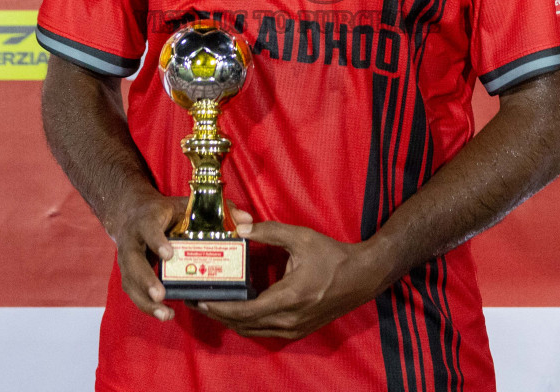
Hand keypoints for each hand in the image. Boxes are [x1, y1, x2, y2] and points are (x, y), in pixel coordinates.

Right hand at [110, 194, 252, 322]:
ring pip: (130, 280)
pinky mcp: (128, 273)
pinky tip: (164, 314)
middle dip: (145, 279)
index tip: (169, 255)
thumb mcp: (187, 205)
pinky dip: (146, 305)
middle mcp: (132, 239)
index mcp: (147, 219)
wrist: (132, 214)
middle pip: (133, 260)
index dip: (157, 241)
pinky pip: (133, 291)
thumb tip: (247, 221)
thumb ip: (218, 211)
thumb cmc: (166, 212)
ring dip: (144, 300)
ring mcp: (126, 258)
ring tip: (165, 313)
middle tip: (161, 295)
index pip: (149, 229)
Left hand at [195, 220, 383, 339]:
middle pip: (243, 324)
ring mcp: (294, 329)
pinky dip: (246, 324)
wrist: (362, 278)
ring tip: (212, 305)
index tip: (202, 298)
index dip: (221, 307)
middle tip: (197, 301)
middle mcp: (289, 319)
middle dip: (218, 314)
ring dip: (230, 321)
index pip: (246, 310)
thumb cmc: (332, 256)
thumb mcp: (300, 238)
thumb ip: (269, 231)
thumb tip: (240, 227)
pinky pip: (264, 332)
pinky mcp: (298, 331)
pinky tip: (237, 310)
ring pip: (252, 331)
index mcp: (289, 297)